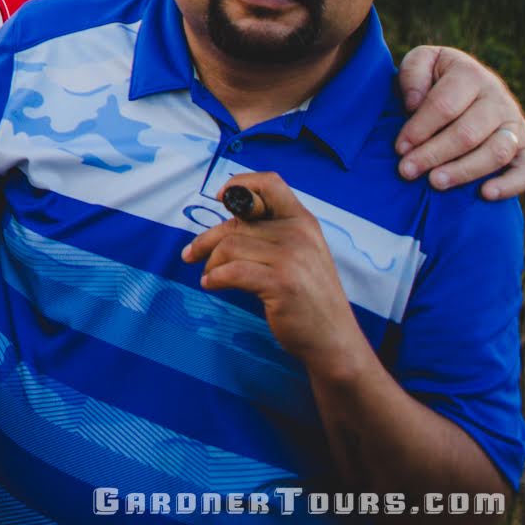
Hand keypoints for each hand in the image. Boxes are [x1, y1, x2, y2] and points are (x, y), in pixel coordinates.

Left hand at [180, 173, 366, 375]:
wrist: (334, 341)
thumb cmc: (309, 299)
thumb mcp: (300, 255)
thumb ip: (272, 233)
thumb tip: (226, 218)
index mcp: (304, 222)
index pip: (270, 183)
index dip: (241, 184)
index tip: (219, 198)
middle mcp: (299, 234)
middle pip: (237, 221)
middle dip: (207, 239)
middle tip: (190, 254)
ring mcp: (292, 258)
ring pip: (229, 246)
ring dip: (211, 263)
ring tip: (210, 276)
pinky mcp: (282, 283)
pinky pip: (232, 271)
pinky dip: (215, 278)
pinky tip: (212, 285)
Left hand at [395, 46, 524, 198]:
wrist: (468, 83)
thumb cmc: (435, 77)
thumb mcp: (421, 62)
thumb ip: (413, 75)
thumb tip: (414, 104)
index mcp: (470, 74)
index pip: (443, 106)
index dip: (419, 129)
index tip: (399, 147)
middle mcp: (498, 99)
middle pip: (467, 133)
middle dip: (433, 154)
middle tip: (407, 171)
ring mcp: (515, 123)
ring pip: (496, 152)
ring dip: (464, 171)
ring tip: (435, 182)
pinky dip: (511, 185)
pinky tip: (485, 194)